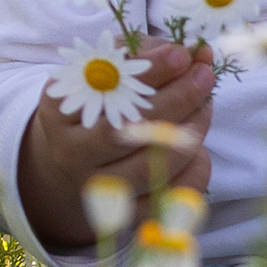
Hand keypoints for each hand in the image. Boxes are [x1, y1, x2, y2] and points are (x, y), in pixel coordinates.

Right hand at [15, 41, 214, 253]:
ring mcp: (97, 188)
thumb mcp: (107, 70)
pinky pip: (172, 193)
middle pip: (129, 131)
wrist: (73, 162)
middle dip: (178, 98)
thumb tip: (194, 52)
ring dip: (192, 129)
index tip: (183, 52)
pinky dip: (195, 166)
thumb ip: (144, 55)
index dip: (150, 71)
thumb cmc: (100, 102)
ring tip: (206, 103)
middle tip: (205, 74)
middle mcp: (72, 152)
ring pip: (155, 166)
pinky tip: (197, 143)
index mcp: (59, 110)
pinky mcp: (127, 214)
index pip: (107, 91)